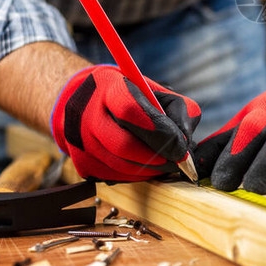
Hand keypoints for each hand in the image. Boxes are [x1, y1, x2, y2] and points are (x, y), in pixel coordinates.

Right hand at [51, 65, 200, 181]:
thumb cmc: (132, 97)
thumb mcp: (158, 92)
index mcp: (108, 87)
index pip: (130, 110)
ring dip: (151, 170)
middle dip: (159, 158)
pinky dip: (136, 177)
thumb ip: (179, 111)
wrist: (87, 103)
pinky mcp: (81, 162)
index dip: (160, 131)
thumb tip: (185, 144)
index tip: (181, 146)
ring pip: (121, 167)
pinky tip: (146, 166)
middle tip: (178, 160)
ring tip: (166, 163)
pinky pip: (114, 178)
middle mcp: (87, 114)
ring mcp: (80, 140)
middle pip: (124, 145)